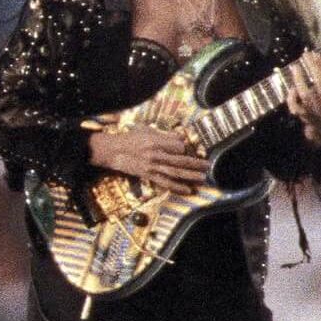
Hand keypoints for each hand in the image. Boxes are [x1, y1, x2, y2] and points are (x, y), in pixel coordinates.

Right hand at [88, 125, 207, 193]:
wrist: (112, 151)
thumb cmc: (129, 138)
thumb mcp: (146, 130)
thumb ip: (164, 135)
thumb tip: (180, 138)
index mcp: (156, 140)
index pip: (178, 145)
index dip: (183, 147)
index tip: (185, 149)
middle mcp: (156, 154)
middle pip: (180, 159)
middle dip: (196, 163)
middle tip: (208, 165)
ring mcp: (152, 166)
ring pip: (176, 172)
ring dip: (191, 176)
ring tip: (203, 177)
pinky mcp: (148, 175)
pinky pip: (165, 183)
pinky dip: (177, 187)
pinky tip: (188, 190)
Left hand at [283, 51, 320, 144]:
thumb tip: (317, 59)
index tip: (315, 54)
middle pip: (320, 84)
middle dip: (312, 68)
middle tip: (305, 56)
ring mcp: (316, 112)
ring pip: (306, 95)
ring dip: (299, 79)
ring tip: (295, 67)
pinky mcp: (304, 117)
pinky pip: (295, 105)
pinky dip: (292, 96)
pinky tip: (291, 88)